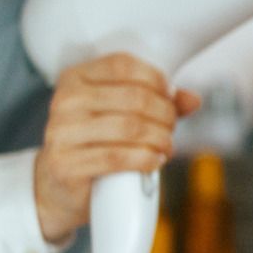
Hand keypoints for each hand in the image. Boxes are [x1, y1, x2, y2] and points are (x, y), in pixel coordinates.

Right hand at [33, 53, 200, 244]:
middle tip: (171, 128)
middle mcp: (65, 101)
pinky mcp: (66, 164)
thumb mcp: (121, 115)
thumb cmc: (95, 144)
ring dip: (161, 138)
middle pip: (134, 98)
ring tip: (166, 146)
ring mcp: (62, 132)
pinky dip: (146, 158)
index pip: (123, 65)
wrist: (58, 186)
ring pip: (131, 127)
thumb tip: (193, 99)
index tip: (170, 96)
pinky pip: (118, 157)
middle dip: (165, 114)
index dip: (156, 79)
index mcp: (76, 78)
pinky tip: (155, 160)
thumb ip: (158, 102)